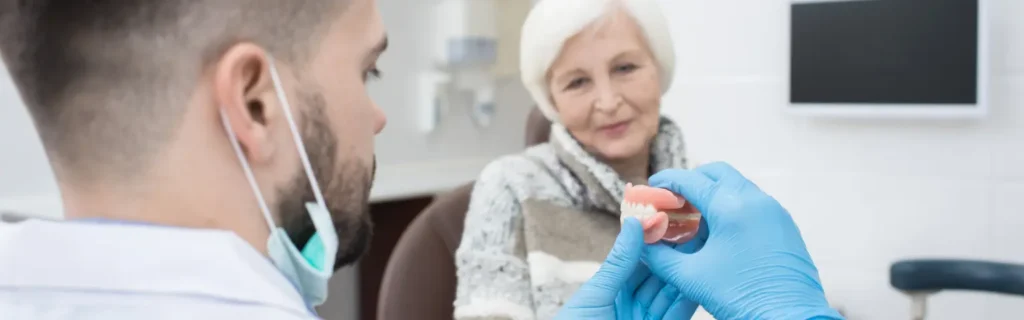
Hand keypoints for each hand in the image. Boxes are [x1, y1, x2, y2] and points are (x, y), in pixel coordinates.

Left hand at [556, 218, 698, 319]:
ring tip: (700, 257)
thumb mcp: (596, 294)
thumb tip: (634, 224)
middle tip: (696, 237)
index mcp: (612, 290)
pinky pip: (676, 316)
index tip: (673, 223)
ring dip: (684, 279)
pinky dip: (686, 302)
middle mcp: (631, 304)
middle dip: (675, 260)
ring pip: (671, 296)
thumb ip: (620, 263)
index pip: (639, 262)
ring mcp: (645, 319)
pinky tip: (695, 285)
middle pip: (659, 278)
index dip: (655, 244)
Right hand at [644, 162, 843, 319]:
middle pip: (716, 173)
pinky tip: (718, 235)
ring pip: (736, 187)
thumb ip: (659, 256)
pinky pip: (753, 204)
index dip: (665, 182)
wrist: (790, 319)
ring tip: (693, 222)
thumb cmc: (742, 298)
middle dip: (691, 182)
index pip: (690, 180)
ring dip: (712, 196)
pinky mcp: (784, 226)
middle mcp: (756, 201)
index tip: (651, 190)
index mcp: (732, 207)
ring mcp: (774, 212)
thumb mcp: (690, 276)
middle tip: (672, 202)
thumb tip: (642, 242)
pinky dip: (731, 209)